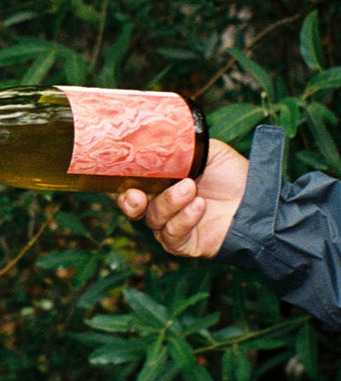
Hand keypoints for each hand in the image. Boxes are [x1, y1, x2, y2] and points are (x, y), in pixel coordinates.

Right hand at [116, 139, 248, 257]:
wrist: (259, 200)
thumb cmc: (233, 175)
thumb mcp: (206, 151)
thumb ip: (181, 146)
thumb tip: (157, 137)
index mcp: (161, 183)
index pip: (131, 184)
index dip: (121, 183)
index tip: (121, 174)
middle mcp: (161, 205)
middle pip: (132, 207)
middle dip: (129, 202)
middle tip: (136, 194)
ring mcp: (171, 226)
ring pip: (153, 219)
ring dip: (169, 203)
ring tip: (191, 189)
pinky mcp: (184, 244)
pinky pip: (172, 236)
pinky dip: (183, 220)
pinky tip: (198, 206)